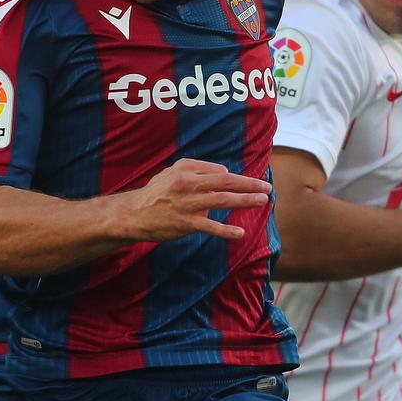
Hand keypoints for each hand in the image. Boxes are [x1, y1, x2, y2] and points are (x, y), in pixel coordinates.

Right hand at [116, 159, 271, 242]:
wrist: (133, 215)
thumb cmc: (155, 193)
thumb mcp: (172, 172)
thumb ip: (197, 168)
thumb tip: (224, 171)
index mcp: (186, 170)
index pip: (218, 172)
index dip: (237, 178)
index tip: (251, 183)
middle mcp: (188, 185)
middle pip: (225, 182)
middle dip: (249, 184)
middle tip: (267, 187)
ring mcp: (187, 205)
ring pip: (222, 200)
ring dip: (245, 200)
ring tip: (262, 200)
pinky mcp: (185, 224)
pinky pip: (210, 227)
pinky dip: (226, 230)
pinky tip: (240, 233)